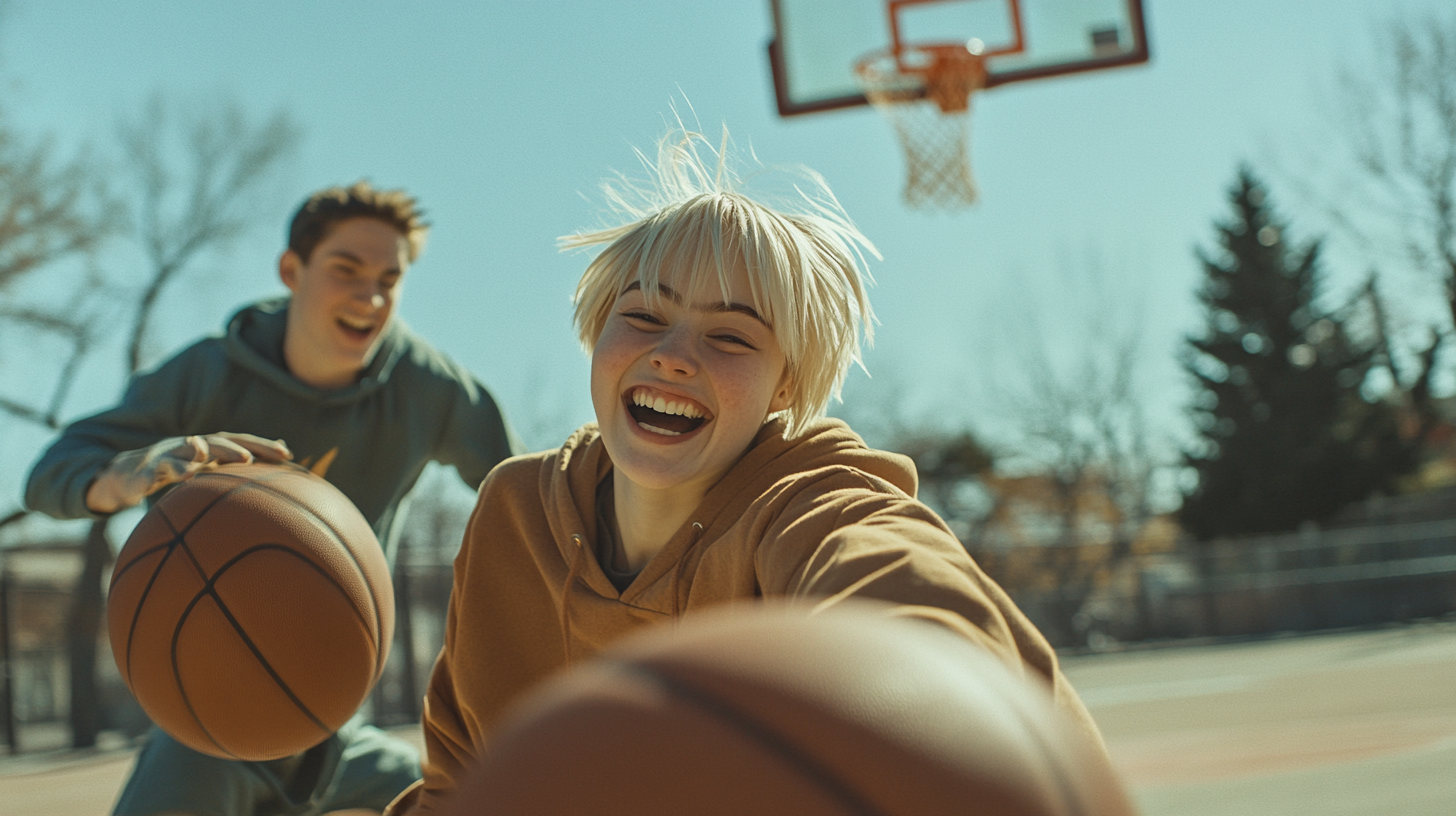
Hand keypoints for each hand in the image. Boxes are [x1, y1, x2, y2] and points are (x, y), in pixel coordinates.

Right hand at [85, 432, 291, 513]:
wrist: (130, 474)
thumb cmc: (178, 470)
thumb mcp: (209, 469)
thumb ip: (240, 465)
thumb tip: (281, 457)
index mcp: (211, 448)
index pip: (241, 442)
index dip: (262, 446)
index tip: (287, 455)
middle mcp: (191, 446)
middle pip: (215, 442)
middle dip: (231, 448)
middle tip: (248, 459)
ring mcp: (167, 455)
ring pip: (181, 451)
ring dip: (194, 452)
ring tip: (204, 456)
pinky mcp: (144, 470)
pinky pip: (151, 472)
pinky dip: (161, 473)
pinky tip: (175, 478)